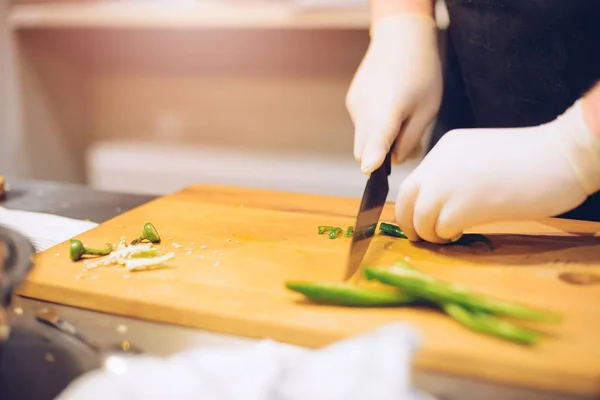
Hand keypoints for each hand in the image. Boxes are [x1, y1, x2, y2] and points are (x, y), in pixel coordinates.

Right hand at [346, 14, 441, 173]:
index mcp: (389, 111)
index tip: (370, 169)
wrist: (400, 38)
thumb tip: (394, 160)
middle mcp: (366, 110)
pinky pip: (361, 124)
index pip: (378, 140)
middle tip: (406, 141)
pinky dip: (373, 126)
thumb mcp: (428, 109)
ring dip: (377, 140)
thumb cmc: (421, 73)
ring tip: (399, 116)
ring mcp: (355, 106)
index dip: (374, 158)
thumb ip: (410, 139)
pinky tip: (388, 104)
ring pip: (362, 139)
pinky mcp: (351, 101)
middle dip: (379, 158)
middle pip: (363, 152)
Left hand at [395, 101, 599, 242]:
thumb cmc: (532, 158)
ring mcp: (448, 184)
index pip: (413, 181)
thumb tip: (442, 200)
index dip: (412, 204)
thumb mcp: (481, 156)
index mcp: (445, 148)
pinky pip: (441, 229)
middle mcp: (439, 164)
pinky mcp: (463, 206)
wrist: (561, 155)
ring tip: (448, 235)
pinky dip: (447, 236)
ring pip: (420, 218)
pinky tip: (461, 233)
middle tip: (420, 236)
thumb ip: (457, 172)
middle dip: (409, 223)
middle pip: (406, 200)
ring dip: (430, 233)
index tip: (418, 218)